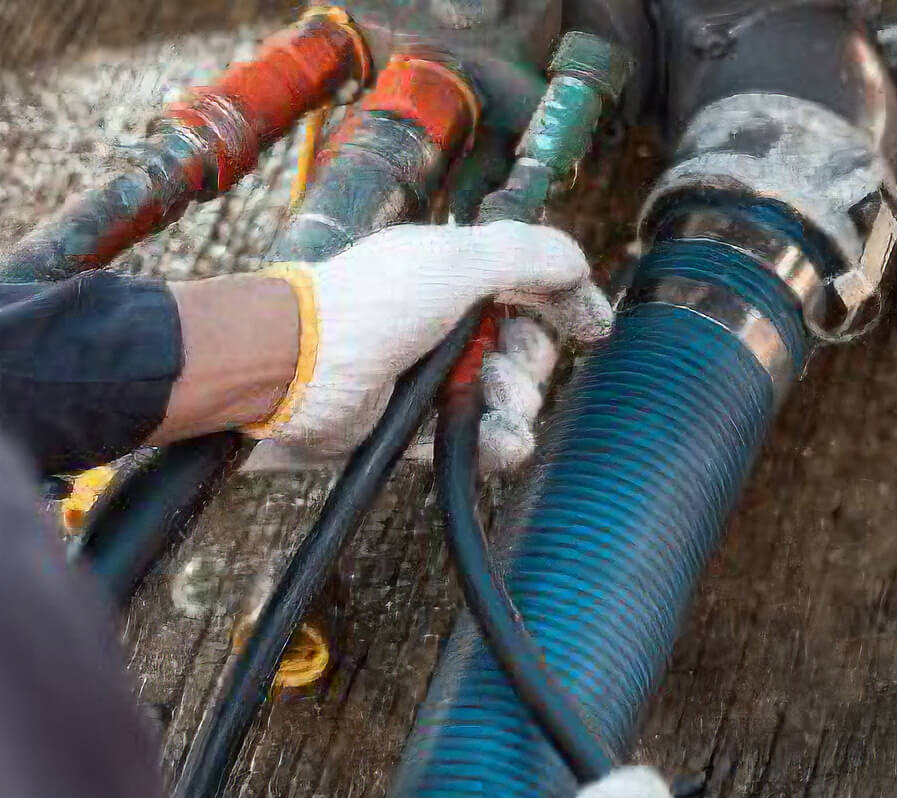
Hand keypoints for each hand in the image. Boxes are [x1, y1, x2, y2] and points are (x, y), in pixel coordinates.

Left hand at [244, 220, 611, 455]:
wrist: (302, 372)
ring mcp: (432, 378)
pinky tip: (499, 439)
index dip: (566, 303)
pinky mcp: (418, 427)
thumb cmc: (368, 308)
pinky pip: (476, 440)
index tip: (592, 325)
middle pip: (526, 349)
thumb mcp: (455, 261)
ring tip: (492, 399)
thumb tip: (575, 262)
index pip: (528, 286)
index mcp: (454, 277)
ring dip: (515, 404)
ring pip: (507, 400)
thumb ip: (524, 254)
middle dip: (530, 361)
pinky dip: (495, 443)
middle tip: (506, 363)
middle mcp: (445, 325)